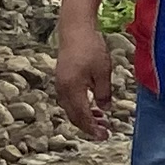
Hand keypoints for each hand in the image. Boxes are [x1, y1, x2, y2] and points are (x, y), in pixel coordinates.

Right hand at [53, 11, 119, 136]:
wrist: (75, 29)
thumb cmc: (90, 47)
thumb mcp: (103, 71)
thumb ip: (103, 93)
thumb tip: (105, 109)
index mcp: (72, 89)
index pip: (82, 116)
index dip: (93, 129)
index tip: (104, 136)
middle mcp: (63, 89)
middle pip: (74, 116)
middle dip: (89, 126)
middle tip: (104, 132)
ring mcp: (60, 84)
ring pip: (71, 109)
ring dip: (85, 117)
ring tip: (101, 120)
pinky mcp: (62, 79)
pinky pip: (70, 100)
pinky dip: (80, 107)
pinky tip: (92, 105)